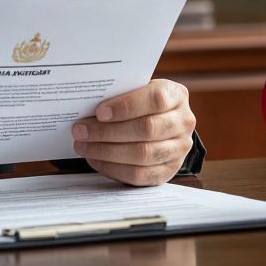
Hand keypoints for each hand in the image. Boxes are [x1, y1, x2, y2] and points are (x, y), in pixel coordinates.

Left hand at [71, 79, 195, 185]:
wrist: (161, 123)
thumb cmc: (141, 103)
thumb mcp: (137, 90)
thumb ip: (120, 94)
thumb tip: (85, 105)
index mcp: (176, 95)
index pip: (155, 99)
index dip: (126, 106)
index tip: (99, 112)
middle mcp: (184, 122)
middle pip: (147, 129)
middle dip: (108, 131)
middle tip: (80, 130)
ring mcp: (179, 149)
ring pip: (142, 154)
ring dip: (107, 152)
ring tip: (83, 146)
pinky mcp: (169, 170)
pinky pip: (140, 175)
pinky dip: (113, 169)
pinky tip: (95, 160)